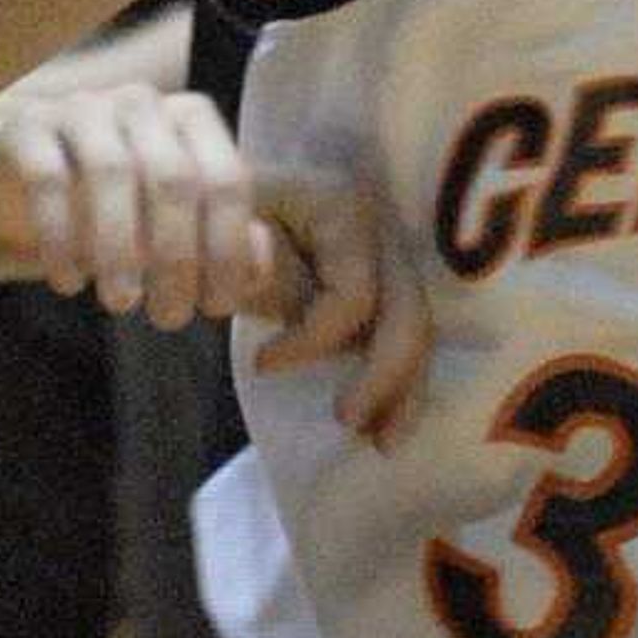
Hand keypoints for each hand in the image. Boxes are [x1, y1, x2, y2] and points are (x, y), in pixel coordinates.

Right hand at [0, 88, 428, 443]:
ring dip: (119, 248)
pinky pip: (50, 178)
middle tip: (167, 318)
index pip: (228, 181)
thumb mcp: (170, 223)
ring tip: (119, 303)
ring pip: (113, 174)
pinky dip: (61, 235)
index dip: (228, 248)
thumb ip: (222, 238)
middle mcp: (143, 104)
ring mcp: (82, 107)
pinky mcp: (25, 126)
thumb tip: (261, 265)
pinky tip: (68, 281)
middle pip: (175, 180)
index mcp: (193, 120)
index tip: (217, 308)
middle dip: (178, 257)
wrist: (4, 168)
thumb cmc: (106, 204)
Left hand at [245, 167, 432, 449]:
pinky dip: (398, 382)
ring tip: (381, 442)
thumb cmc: (220, 206)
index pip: (352, 294)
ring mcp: (388, 260)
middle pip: (407, 312)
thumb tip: (284, 291)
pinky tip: (384, 425)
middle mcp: (382, 233)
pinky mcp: (381, 286)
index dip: (312, 339)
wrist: (223, 194)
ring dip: (404, 390)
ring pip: (416, 330)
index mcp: (345, 212)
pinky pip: (402, 336)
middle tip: (345, 420)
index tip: (261, 365)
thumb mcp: (225, 227)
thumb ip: (255, 267)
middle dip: (383, 375)